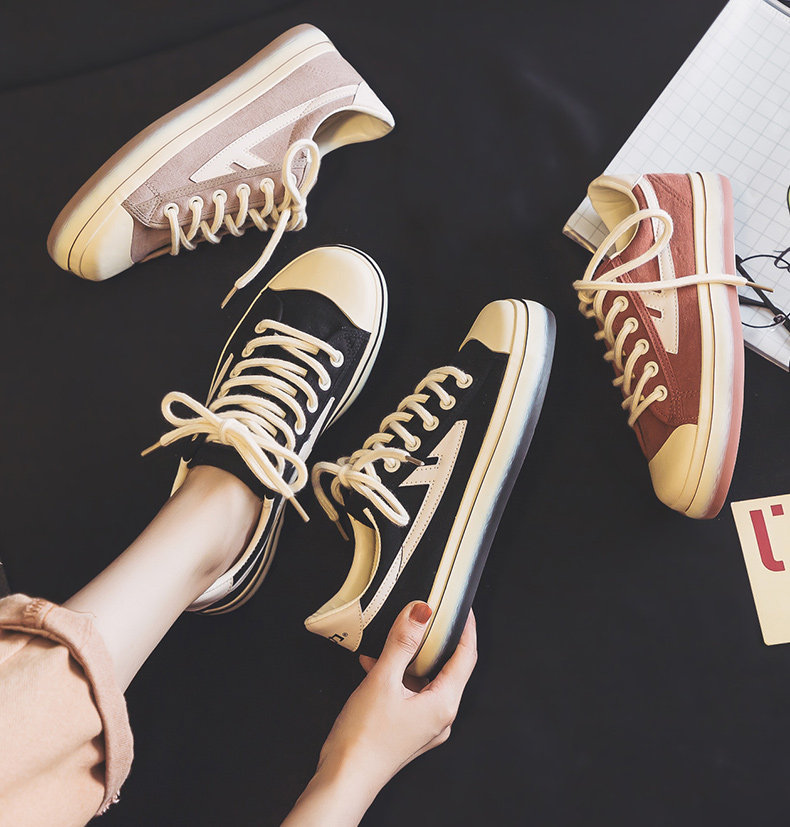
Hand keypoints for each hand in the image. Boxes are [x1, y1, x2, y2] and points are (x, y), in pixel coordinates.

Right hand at [282, 602, 477, 825]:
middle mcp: (441, 717)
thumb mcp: (383, 680)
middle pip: (448, 667)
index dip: (466, 628)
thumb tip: (421, 611)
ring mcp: (426, 726)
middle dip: (435, 640)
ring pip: (426, 680)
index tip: (462, 607)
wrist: (344, 779)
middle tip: (425, 616)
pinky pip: (412, 694)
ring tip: (387, 641)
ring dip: (409, 658)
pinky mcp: (409, 730)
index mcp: (444, 704)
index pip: (466, 656)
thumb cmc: (364, 736)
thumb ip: (403, 642)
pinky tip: (373, 665)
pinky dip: (397, 676)